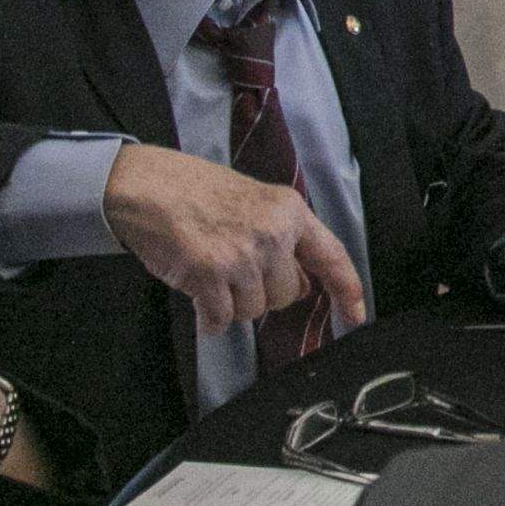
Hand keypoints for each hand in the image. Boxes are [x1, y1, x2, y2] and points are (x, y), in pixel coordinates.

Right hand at [100, 145, 368, 341]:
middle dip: (262, 293)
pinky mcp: (210, 275)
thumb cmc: (197, 192)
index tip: (355, 315)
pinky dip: (209, 319)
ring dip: (231, 303)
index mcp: (290, 211)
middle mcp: (272, 234)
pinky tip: (198, 296)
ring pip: (252, 310)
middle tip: (233, 268)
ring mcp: (242, 256)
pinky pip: (221, 320)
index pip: (332, 256)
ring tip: (211, 272)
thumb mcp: (255, 201)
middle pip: (286, 295)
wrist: (149, 186)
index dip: (347, 290)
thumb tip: (301, 284)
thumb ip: (283, 238)